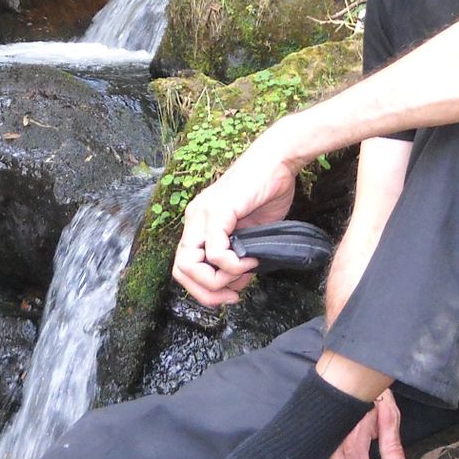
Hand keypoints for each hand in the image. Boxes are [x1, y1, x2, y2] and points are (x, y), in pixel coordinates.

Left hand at [171, 131, 299, 305]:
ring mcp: (203, 213)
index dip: (202, 289)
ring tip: (244, 273)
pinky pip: (215, 251)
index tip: (230, 295)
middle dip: (205, 292)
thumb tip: (237, 283)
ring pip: (190, 264)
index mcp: (199, 224)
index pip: (184, 267)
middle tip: (232, 297)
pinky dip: (232, 264)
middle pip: (180, 270)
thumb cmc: (268, 191)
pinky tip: (251, 259)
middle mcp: (194, 218)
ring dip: (218, 280)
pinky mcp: (217, 210)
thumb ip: (239, 257)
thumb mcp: (251, 234)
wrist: (279, 160)